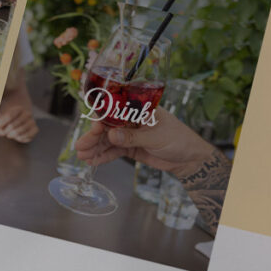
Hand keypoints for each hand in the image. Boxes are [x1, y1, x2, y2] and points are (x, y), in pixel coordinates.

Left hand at [0, 97, 39, 142]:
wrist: (21, 116)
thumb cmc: (9, 117)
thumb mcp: (2, 115)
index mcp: (18, 108)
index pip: (8, 116)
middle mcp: (27, 114)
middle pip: (12, 126)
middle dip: (4, 131)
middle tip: (1, 133)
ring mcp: (32, 122)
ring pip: (18, 132)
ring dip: (11, 135)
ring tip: (8, 134)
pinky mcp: (35, 129)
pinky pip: (26, 137)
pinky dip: (19, 138)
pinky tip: (16, 136)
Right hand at [73, 108, 214, 177]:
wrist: (189, 159)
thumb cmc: (179, 140)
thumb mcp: (157, 138)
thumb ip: (133, 137)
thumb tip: (112, 136)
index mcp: (140, 109)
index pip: (116, 109)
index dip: (102, 118)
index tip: (95, 128)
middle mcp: (132, 120)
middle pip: (108, 126)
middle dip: (93, 136)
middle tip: (81, 146)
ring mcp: (130, 134)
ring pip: (108, 140)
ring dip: (95, 148)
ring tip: (81, 156)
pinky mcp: (131, 148)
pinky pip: (114, 151)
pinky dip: (103, 156)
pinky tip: (92, 161)